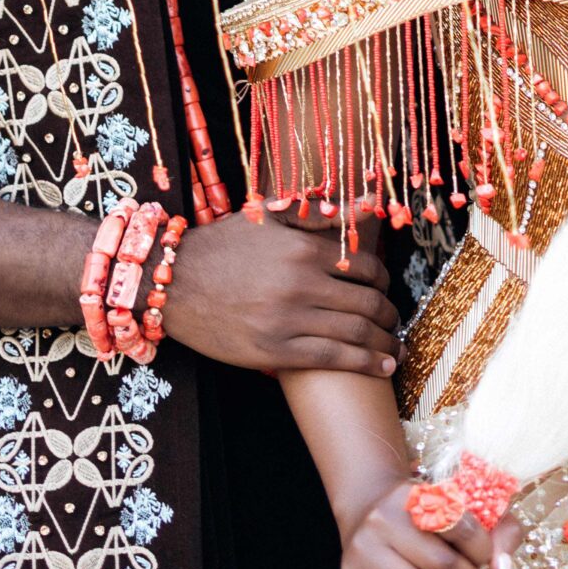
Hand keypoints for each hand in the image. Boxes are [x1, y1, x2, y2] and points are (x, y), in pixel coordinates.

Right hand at [166, 212, 400, 377]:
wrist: (172, 283)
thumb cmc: (221, 247)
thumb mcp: (267, 219)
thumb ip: (317, 212)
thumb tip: (366, 201)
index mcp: (301, 247)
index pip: (362, 264)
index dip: (382, 278)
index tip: (384, 287)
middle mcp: (299, 283)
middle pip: (365, 301)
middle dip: (387, 313)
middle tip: (392, 319)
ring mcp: (287, 319)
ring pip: (354, 333)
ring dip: (384, 341)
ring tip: (395, 347)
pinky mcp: (273, 350)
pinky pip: (331, 359)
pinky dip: (364, 364)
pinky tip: (382, 367)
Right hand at [339, 477, 521, 568]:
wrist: (369, 505)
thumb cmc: (428, 512)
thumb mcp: (467, 506)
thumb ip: (500, 532)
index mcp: (416, 494)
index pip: (460, 526)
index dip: (483, 550)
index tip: (485, 558)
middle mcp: (384, 519)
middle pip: (440, 565)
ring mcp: (364, 550)